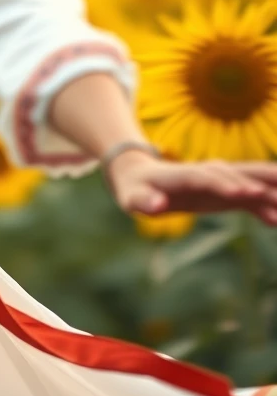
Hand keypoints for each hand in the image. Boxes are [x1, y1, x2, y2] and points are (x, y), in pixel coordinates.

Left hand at [107, 150, 276, 224]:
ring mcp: (219, 182)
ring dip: (272, 188)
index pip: (207, 178)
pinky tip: (275, 221)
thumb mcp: (132, 197)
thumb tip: (156, 206)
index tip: (246, 193)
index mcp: (184, 175)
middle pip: (239, 173)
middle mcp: (207, 174)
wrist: (142, 177)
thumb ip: (144, 201)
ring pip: (251, 181)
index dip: (226, 184)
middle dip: (262, 181)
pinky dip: (264, 206)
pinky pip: (250, 199)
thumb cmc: (135, 189)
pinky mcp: (225, 192)